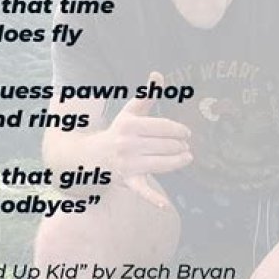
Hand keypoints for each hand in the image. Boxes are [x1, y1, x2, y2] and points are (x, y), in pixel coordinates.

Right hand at [107, 71, 191, 207]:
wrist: (92, 157)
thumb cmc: (117, 132)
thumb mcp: (129, 112)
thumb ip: (147, 95)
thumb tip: (158, 74)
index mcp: (129, 125)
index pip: (162, 127)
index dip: (178, 130)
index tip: (186, 133)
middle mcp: (127, 144)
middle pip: (165, 145)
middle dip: (179, 146)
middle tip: (185, 147)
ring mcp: (127, 164)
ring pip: (161, 164)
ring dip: (178, 161)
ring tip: (187, 158)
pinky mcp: (127, 181)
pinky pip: (142, 191)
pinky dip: (153, 199)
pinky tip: (165, 205)